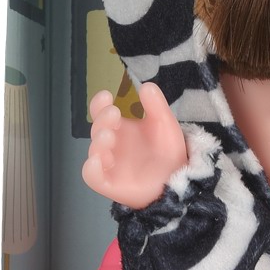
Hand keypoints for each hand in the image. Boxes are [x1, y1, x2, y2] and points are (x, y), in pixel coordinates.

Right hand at [81, 85, 188, 206]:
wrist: (179, 180)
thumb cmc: (167, 152)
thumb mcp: (164, 124)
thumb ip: (156, 105)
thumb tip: (146, 85)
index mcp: (119, 128)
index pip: (101, 112)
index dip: (99, 103)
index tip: (107, 95)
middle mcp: (110, 145)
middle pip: (97, 130)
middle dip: (102, 120)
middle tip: (114, 114)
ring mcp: (109, 165)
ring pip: (94, 152)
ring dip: (98, 142)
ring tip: (110, 135)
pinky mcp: (109, 184)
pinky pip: (92, 177)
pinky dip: (91, 169)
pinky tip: (97, 160)